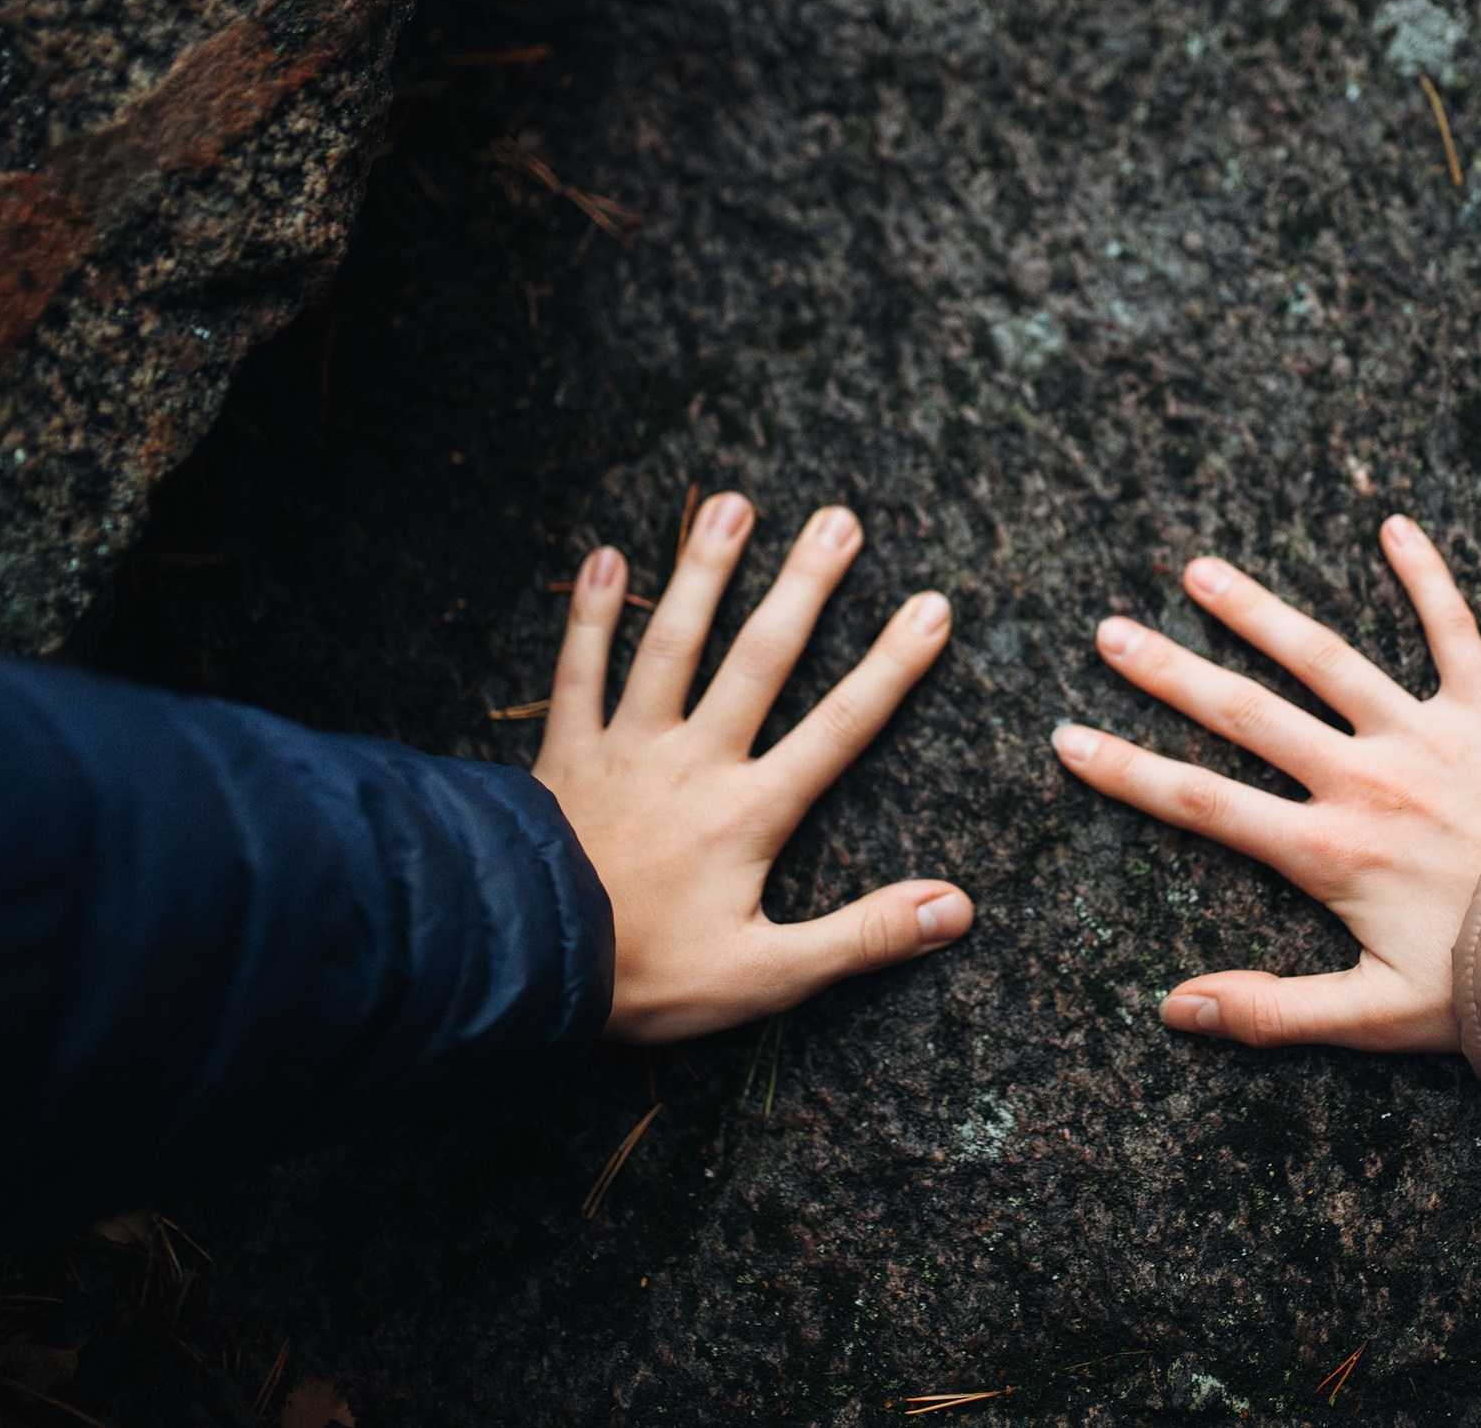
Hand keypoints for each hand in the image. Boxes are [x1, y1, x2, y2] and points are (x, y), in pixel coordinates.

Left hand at [533, 493, 972, 1042]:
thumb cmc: (647, 976)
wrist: (524, 965)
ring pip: (673, 643)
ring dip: (705, 571)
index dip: (891, 667)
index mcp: (749, 813)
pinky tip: (607, 557)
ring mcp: (625, 748)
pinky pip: (578, 672)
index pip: (840, 728)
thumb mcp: (768, 974)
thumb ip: (863, 936)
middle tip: (841, 520)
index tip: (930, 607)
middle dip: (805, 586)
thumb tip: (956, 908)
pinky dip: (590, 615)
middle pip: (761, 659)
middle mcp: (694, 761)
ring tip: (735, 504)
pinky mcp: (563, 754)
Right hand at [1052, 516, 1480, 1051]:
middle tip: (1110, 633)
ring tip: (1201, 571)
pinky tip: (1393, 525)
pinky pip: (1455, 631)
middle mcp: (1363, 779)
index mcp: (1327, 851)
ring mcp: (1425, 736)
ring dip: (1259, 611)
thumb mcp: (1376, 1016)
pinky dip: (1427, 577)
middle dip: (1168, 672)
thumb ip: (1272, 1012)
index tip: (1069, 738)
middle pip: (1244, 714)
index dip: (1128, 771)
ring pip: (1327, 658)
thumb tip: (1177, 1010)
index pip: (1203, 802)